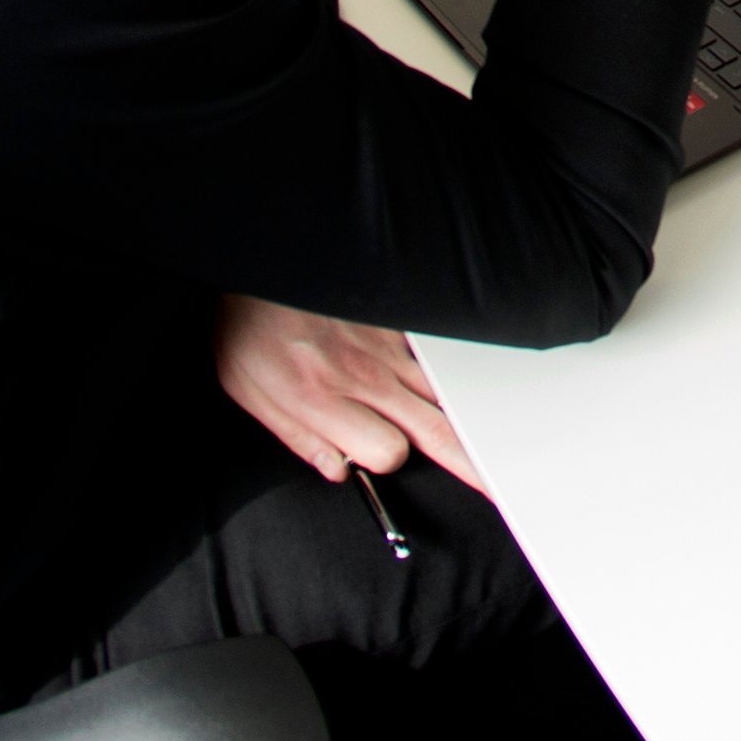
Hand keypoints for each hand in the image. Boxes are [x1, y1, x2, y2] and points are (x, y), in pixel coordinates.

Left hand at [214, 298, 486, 493]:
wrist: (264, 256)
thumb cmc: (248, 323)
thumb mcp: (245, 388)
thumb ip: (296, 435)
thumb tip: (336, 470)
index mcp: (323, 398)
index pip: (388, 453)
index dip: (384, 461)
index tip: (372, 456)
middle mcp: (364, 374)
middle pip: (433, 430)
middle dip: (469, 463)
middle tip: (495, 485)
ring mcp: (386, 345)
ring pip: (443, 392)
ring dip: (467, 420)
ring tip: (490, 441)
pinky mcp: (395, 321)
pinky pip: (435, 354)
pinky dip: (450, 373)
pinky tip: (458, 385)